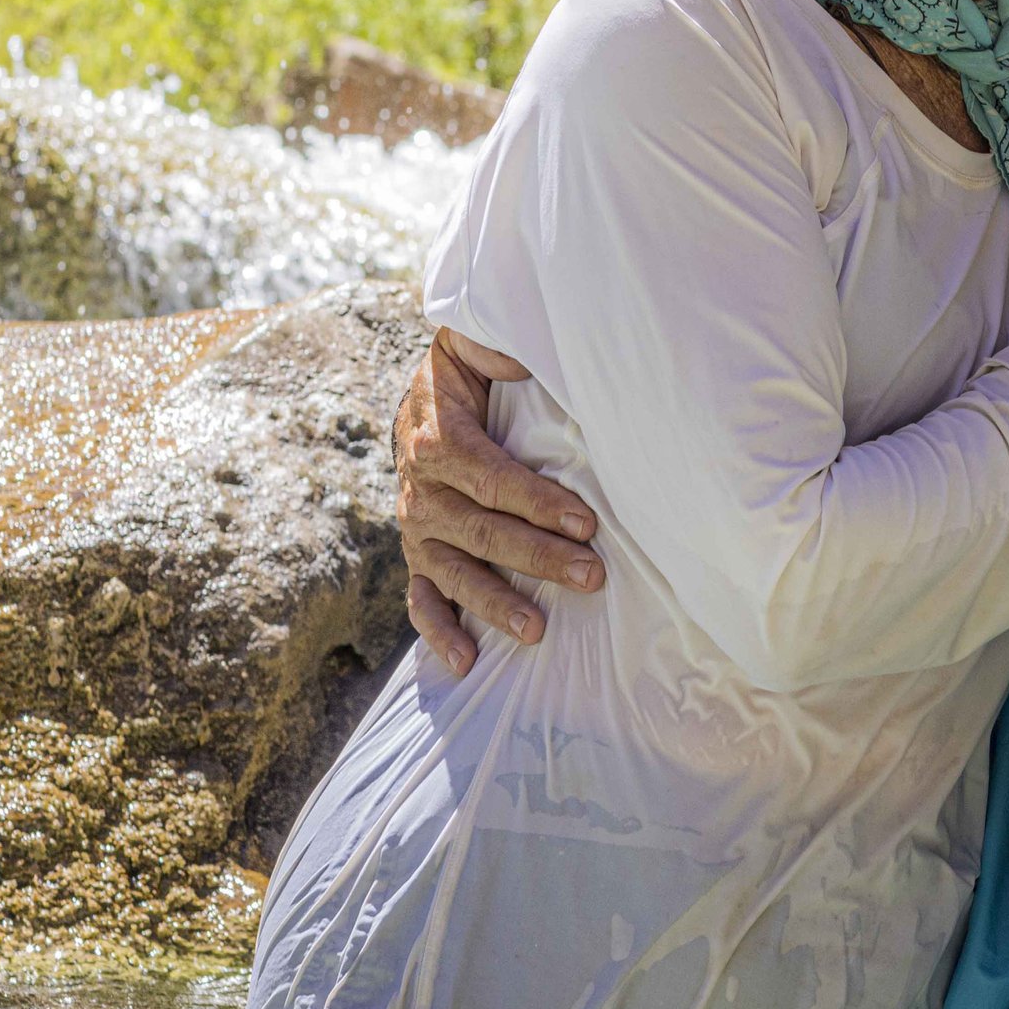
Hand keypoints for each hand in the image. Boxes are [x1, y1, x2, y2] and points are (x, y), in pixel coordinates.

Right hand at [396, 328, 603, 674]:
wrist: (420, 392)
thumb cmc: (469, 372)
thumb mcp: (476, 348)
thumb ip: (500, 352)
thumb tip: (529, 353)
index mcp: (439, 440)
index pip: (493, 478)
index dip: (539, 502)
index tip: (588, 522)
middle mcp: (421, 489)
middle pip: (482, 531)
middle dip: (539, 557)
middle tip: (591, 576)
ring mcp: (416, 526)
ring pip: (455, 571)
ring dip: (495, 602)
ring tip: (538, 631)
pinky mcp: (417, 551)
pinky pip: (421, 597)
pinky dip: (440, 630)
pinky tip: (466, 661)